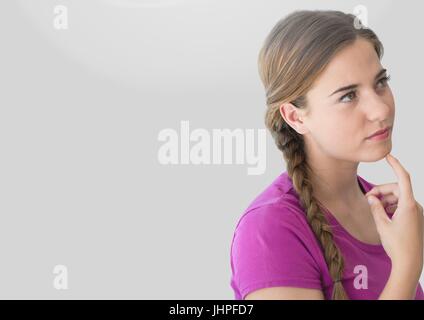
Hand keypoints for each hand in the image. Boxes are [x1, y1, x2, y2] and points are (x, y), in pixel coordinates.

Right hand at [365, 154, 422, 273]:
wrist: (410, 263)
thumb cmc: (397, 245)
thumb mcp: (381, 225)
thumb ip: (375, 208)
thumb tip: (372, 198)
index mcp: (408, 205)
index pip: (403, 178)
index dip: (395, 165)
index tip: (387, 156)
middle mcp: (415, 207)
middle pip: (397, 189)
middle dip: (381, 191)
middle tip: (367, 199)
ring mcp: (416, 213)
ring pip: (399, 198)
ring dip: (385, 199)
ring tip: (373, 208)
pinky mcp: (415, 219)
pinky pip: (402, 206)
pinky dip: (391, 206)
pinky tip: (382, 214)